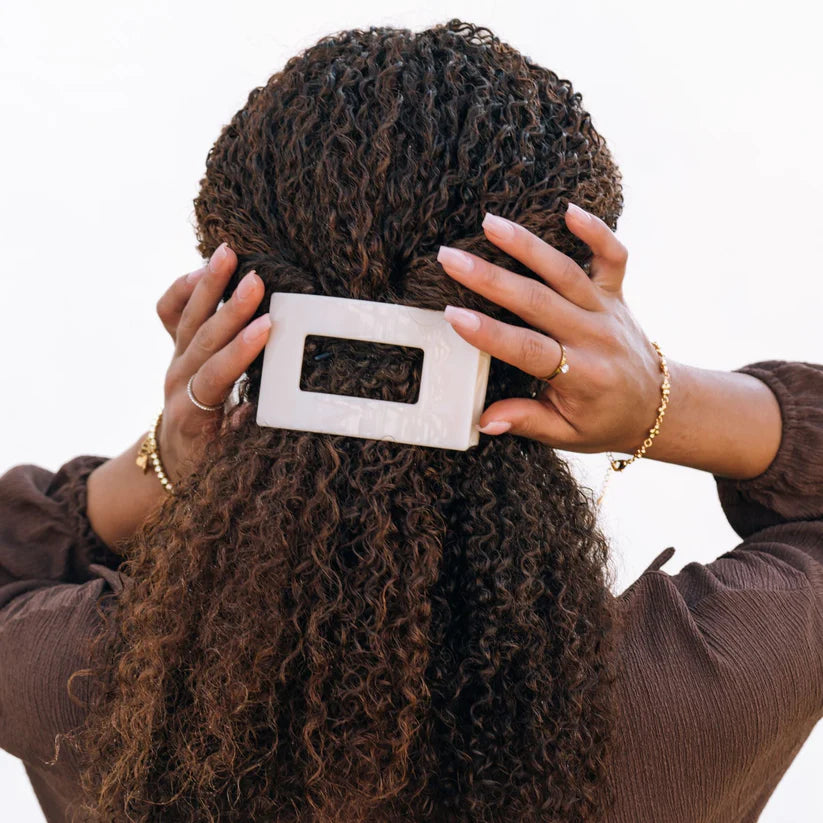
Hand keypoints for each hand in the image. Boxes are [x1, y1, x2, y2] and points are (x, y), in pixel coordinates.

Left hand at [154, 242, 271, 480]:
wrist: (174, 454)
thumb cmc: (208, 457)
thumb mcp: (229, 456)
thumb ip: (244, 431)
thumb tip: (263, 406)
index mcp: (193, 411)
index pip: (216, 373)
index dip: (241, 350)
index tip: (267, 326)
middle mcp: (179, 381)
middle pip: (202, 338)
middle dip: (230, 307)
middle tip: (255, 280)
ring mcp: (174, 360)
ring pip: (187, 317)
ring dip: (208, 284)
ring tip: (227, 253)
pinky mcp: (175, 347)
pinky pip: (170, 312)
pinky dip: (184, 288)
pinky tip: (204, 268)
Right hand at [437, 204, 663, 454]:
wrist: (657, 406)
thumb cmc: (604, 421)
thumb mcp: (565, 434)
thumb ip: (525, 421)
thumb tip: (485, 420)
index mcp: (581, 376)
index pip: (528, 349)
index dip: (489, 332)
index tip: (453, 314)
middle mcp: (594, 336)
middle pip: (538, 301)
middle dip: (490, 278)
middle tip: (451, 258)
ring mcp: (607, 310)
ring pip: (565, 271)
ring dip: (526, 244)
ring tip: (490, 223)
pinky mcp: (616, 293)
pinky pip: (613, 256)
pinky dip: (596, 231)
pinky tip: (568, 209)